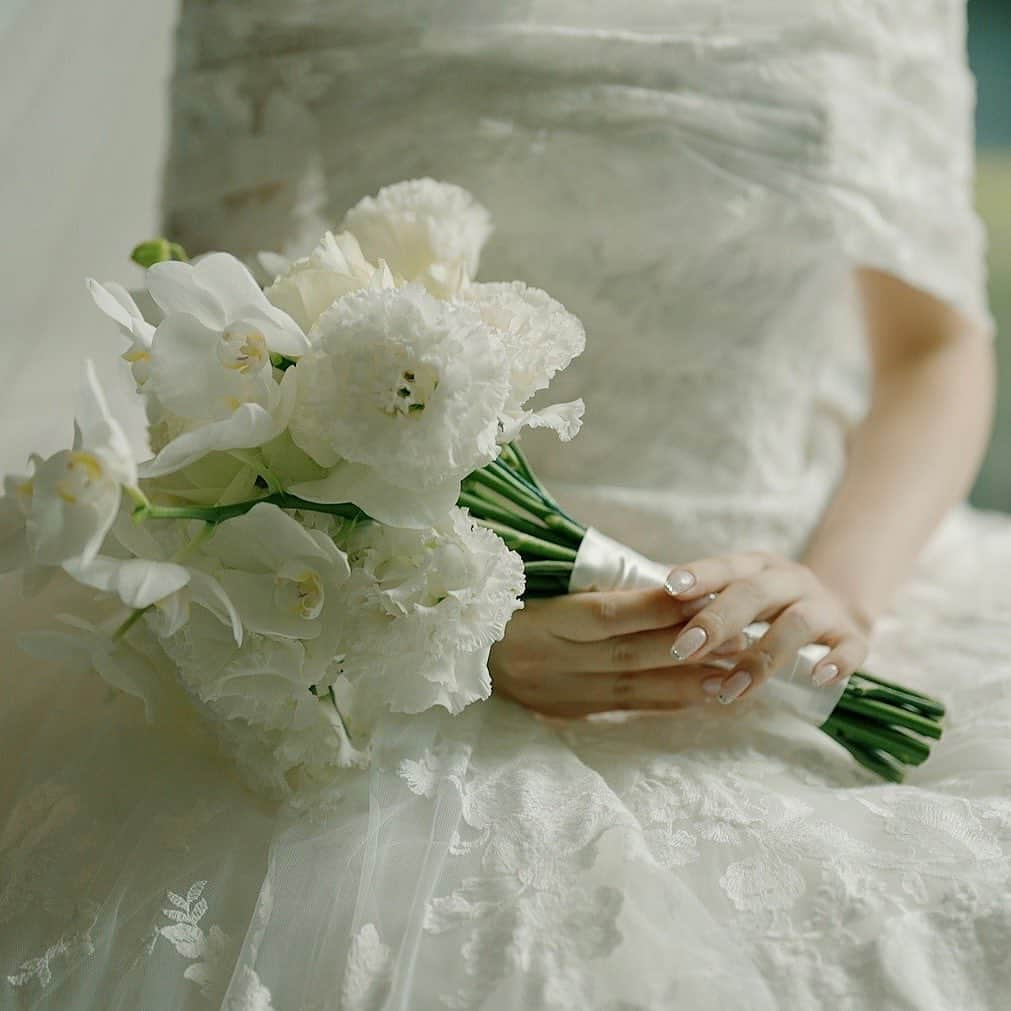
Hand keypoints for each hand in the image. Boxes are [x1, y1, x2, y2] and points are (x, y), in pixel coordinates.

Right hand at [489, 587, 746, 717]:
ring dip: (687, 682)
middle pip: (628, 654)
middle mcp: (549, 661)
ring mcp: (557, 692)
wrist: (459, 651)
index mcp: (540, 621)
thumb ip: (594, 591)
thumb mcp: (539, 588)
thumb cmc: (508, 605)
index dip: (657, 607)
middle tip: (739, 639)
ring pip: (632, 687)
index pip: (608, 614)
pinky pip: (623, 707)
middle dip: (687, 647)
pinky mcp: (566, 712)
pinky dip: (664, 702)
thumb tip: (667, 587)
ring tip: (734, 675)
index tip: (703, 595)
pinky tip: (700, 698)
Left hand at [663, 551, 872, 702]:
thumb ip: (699, 604)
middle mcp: (789, 580)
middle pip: (754, 593)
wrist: (837, 608)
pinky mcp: (852, 637)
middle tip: (682, 648)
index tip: (670, 588)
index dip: (699, 575)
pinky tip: (818, 677)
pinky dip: (836, 662)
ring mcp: (823, 608)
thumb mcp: (736, 593)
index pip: (725, 565)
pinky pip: (850, 648)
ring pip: (796, 625)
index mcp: (755, 566)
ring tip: (730, 689)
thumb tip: (640, 615)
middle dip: (717, 620)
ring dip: (762, 657)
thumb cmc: (765, 606)